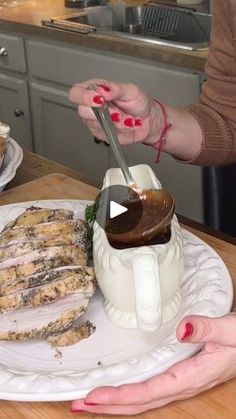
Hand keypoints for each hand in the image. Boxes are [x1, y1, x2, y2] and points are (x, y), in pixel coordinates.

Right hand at [69, 79, 162, 145]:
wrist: (148, 119)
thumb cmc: (137, 102)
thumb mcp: (130, 90)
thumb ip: (115, 89)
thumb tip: (102, 89)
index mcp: (94, 90)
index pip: (76, 93)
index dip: (83, 97)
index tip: (99, 99)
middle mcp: (91, 106)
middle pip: (82, 111)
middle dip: (104, 113)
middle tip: (118, 113)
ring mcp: (95, 122)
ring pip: (97, 124)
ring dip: (116, 122)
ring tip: (127, 117)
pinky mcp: (102, 134)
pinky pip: (106, 134)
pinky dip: (120, 130)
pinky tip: (127, 124)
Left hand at [71, 313, 235, 414]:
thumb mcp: (230, 330)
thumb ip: (207, 328)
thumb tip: (181, 330)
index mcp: (193, 376)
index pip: (150, 391)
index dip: (121, 396)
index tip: (95, 396)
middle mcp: (185, 384)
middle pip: (141, 402)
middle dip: (109, 406)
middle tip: (79, 404)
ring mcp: (183, 382)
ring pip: (145, 399)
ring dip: (117, 401)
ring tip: (92, 402)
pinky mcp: (182, 375)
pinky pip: (152, 389)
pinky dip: (131, 393)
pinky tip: (121, 391)